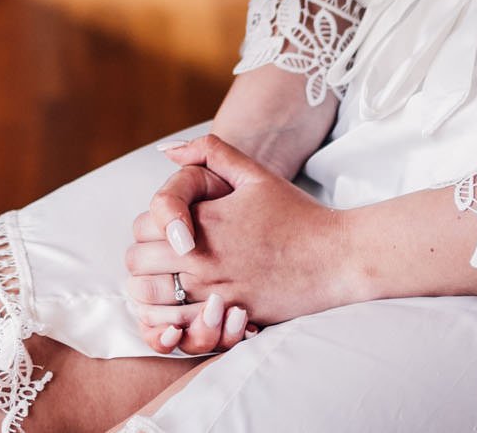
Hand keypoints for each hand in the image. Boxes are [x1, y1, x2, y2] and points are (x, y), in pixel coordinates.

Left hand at [124, 135, 358, 350]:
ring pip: (149, 297)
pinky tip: (178, 311)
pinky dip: (168, 320)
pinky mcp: (229, 317)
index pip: (142, 227)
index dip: (147, 228)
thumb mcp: (254, 173)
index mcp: (204, 219)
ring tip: (165, 284)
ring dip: (149, 290)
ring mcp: (216, 290)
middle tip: (161, 258)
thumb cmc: (298, 214)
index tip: (163, 231)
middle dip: (144, 258)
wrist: (338, 257)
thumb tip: (167, 150)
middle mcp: (204, 256)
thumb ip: (210, 151)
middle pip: (138, 263)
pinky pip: (178, 326)